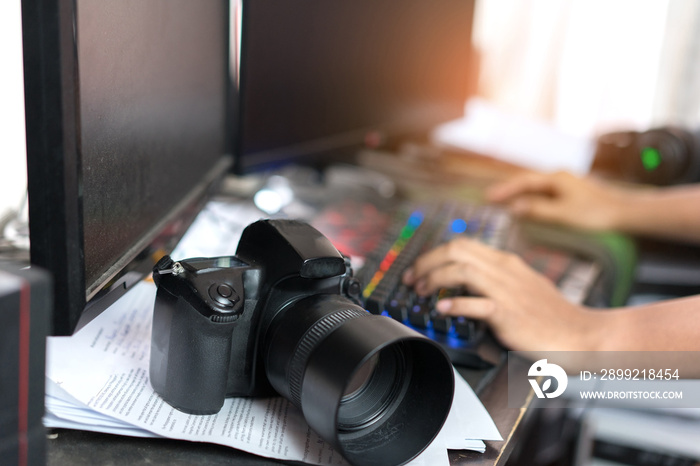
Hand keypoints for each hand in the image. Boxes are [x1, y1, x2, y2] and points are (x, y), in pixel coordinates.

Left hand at [402, 238, 601, 350]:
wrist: (583, 334)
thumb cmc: (552, 315)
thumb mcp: (522, 285)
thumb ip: (496, 278)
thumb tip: (466, 280)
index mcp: (505, 262)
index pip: (462, 245)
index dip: (434, 254)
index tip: (419, 269)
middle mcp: (504, 270)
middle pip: (456, 250)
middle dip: (427, 261)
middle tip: (412, 279)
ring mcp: (507, 291)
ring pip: (461, 270)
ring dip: (434, 278)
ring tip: (421, 292)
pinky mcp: (510, 315)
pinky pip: (477, 304)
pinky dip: (455, 304)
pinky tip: (442, 309)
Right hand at [485, 171, 628, 230]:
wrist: (626, 213)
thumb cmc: (596, 214)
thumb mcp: (563, 214)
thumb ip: (538, 210)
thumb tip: (514, 207)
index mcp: (556, 178)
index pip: (524, 181)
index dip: (505, 189)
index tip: (489, 197)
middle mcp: (560, 177)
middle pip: (528, 182)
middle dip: (509, 190)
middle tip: (490, 199)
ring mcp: (566, 185)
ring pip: (537, 188)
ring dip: (520, 194)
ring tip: (503, 202)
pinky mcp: (571, 193)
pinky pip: (545, 193)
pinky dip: (532, 198)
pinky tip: (528, 206)